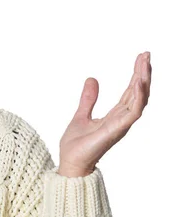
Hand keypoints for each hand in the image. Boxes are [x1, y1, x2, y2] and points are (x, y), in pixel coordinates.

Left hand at [58, 52, 151, 176]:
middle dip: (143, 73)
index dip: (137, 75)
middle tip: (147, 54)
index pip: (131, 92)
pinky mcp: (115, 130)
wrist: (69, 162)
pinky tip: (138, 83)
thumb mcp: (81, 114)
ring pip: (139, 100)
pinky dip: (138, 98)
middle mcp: (122, 119)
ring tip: (145, 63)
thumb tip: (92, 79)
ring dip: (143, 81)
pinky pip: (132, 112)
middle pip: (138, 93)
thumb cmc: (76, 145)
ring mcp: (121, 125)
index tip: (142, 57)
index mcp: (115, 115)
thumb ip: (89, 99)